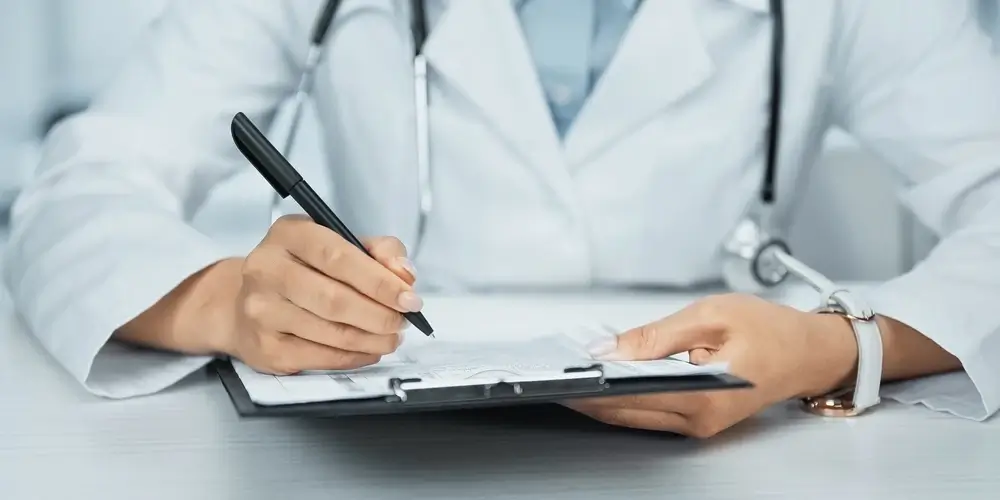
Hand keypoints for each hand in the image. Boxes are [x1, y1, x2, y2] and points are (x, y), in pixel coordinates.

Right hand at [227, 214, 422, 374]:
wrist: (245, 304)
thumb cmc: (303, 270)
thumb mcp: (339, 244)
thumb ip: (379, 252)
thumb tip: (404, 274)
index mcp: (289, 234)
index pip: (338, 257)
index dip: (379, 281)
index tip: (408, 298)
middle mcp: (266, 270)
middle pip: (334, 299)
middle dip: (379, 315)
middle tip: (403, 321)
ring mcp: (262, 311)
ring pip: (330, 333)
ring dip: (372, 339)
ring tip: (392, 336)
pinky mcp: (266, 347)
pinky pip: (321, 357)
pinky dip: (355, 357)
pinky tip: (370, 349)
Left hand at [564, 294, 858, 437]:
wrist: (810, 352)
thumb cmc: (771, 330)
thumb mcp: (709, 316)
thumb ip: (655, 336)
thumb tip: (610, 349)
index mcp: (703, 396)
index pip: (629, 396)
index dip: (589, 386)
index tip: (561, 373)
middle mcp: (699, 420)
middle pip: (624, 413)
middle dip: (586, 394)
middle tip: (554, 373)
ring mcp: (698, 426)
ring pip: (633, 417)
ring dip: (602, 398)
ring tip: (572, 374)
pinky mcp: (698, 421)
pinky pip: (649, 414)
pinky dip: (624, 399)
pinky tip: (605, 382)